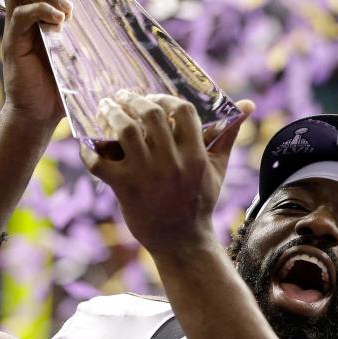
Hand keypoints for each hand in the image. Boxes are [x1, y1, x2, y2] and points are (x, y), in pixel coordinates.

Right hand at [0, 0, 71, 126]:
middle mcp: (17, 19)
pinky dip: (42, 10)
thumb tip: (103, 15)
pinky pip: (20, 15)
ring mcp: (13, 31)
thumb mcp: (73, 50)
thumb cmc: (60, 85)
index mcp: (29, 16)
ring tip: (64, 10)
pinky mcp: (13, 45)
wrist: (40, 115)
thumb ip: (80, 31)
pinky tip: (59, 23)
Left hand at [81, 92, 253, 254]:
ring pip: (124, 130)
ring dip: (111, 115)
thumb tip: (248, 105)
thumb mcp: (217, 168)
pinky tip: (88, 144)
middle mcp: (171, 163)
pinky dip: (89, 151)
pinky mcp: (124, 189)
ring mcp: (146, 175)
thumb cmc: (199, 201)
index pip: (182, 111)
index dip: (165, 98)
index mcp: (195, 155)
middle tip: (121, 96)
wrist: (182, 241)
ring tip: (105, 109)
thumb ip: (227, 135)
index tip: (152, 97)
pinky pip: (100, 163)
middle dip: (133, 99)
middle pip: (150, 114)